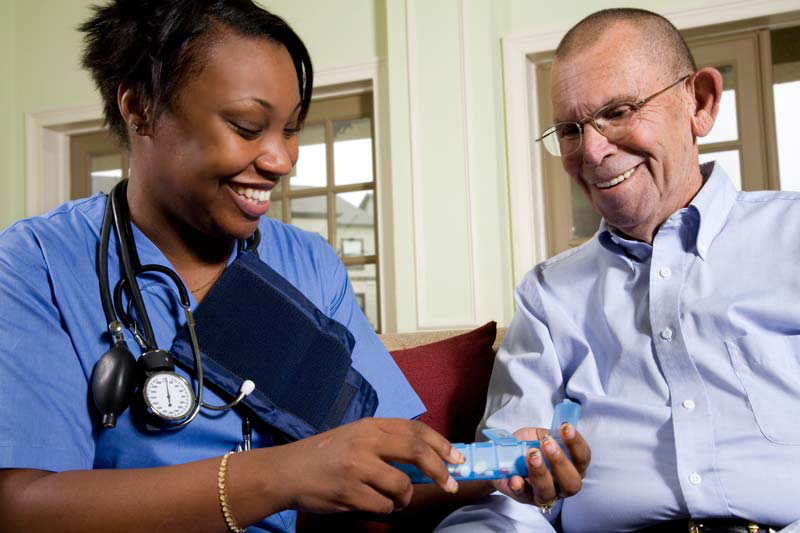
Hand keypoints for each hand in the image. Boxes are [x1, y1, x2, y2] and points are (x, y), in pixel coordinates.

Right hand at [276, 418, 461, 514]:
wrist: (286, 472)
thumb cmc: (324, 456)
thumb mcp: (355, 438)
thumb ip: (386, 444)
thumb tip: (427, 460)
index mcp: (369, 425)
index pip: (414, 429)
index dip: (439, 444)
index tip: (456, 458)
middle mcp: (365, 441)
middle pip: (416, 451)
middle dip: (439, 469)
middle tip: (450, 483)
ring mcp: (357, 466)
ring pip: (401, 486)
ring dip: (404, 498)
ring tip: (392, 499)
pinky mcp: (349, 491)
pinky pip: (383, 506)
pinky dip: (384, 509)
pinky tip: (371, 504)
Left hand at [492, 424, 589, 508]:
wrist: (505, 457)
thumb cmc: (528, 446)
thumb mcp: (538, 436)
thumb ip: (546, 435)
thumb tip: (550, 434)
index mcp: (572, 468)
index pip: (583, 459)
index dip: (576, 444)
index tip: (566, 428)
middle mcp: (562, 485)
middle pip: (572, 482)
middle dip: (560, 461)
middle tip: (547, 444)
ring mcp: (544, 495)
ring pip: (548, 492)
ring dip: (540, 472)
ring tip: (532, 455)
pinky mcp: (524, 498)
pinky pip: (523, 495)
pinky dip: (519, 486)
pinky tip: (515, 477)